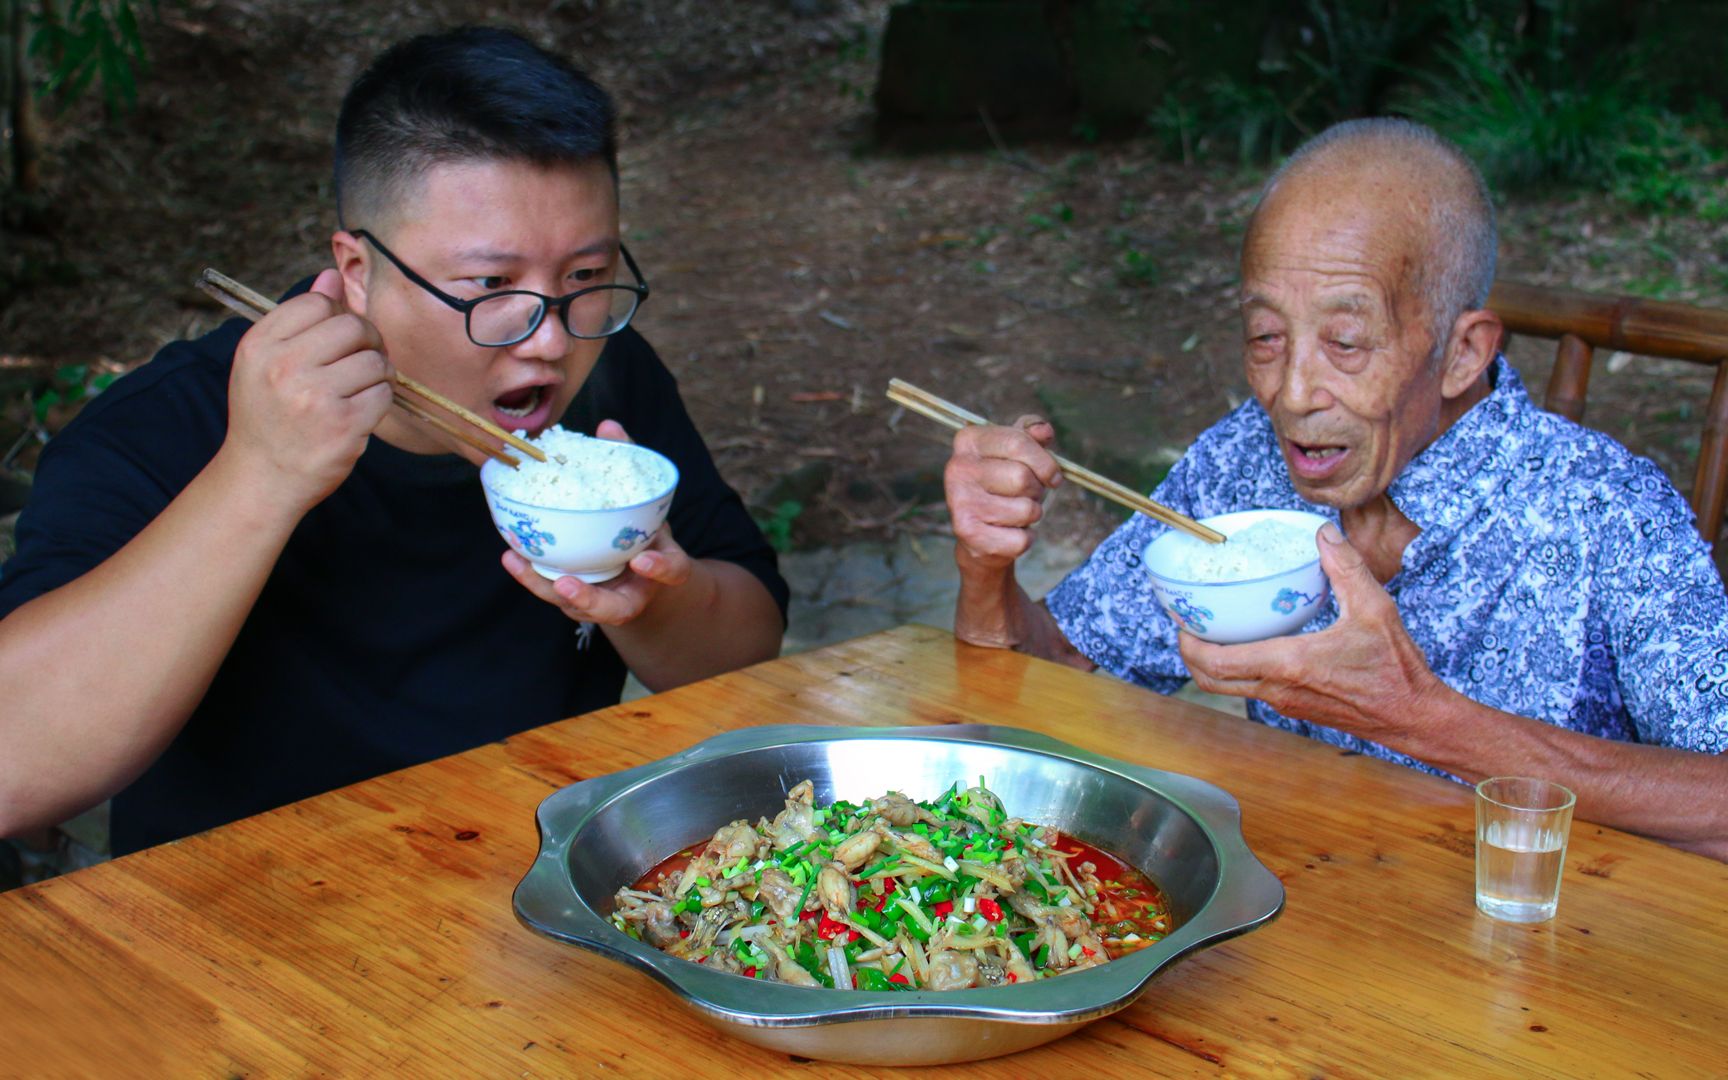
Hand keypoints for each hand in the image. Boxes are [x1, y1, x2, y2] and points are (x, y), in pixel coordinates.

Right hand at [222, 269, 393, 511]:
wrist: (262, 477)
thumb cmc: (268, 415)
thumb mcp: (265, 362)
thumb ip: (298, 319)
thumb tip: (332, 275)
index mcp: (260, 345)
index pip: (318, 303)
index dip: (338, 317)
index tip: (338, 339)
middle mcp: (283, 366)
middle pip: (353, 327)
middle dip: (367, 341)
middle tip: (361, 361)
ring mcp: (314, 396)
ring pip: (374, 361)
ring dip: (378, 374)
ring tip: (361, 389)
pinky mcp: (343, 424)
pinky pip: (384, 394)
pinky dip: (381, 401)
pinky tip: (362, 411)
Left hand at [501, 420, 697, 625]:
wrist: (645, 575)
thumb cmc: (645, 531)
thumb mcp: (646, 500)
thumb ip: (630, 465)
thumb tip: (608, 426)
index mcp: (662, 566)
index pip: (670, 570)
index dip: (659, 568)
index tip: (642, 560)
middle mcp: (633, 592)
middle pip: (615, 609)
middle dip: (589, 599)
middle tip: (565, 585)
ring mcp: (604, 601)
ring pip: (577, 605)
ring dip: (544, 586)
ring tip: (518, 562)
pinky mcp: (578, 600)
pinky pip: (553, 592)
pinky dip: (532, 575)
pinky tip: (510, 554)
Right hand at [944, 415, 1063, 572]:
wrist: (977, 533)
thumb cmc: (1003, 485)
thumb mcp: (1016, 453)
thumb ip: (1031, 434)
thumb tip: (1044, 431)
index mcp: (969, 441)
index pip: (1017, 442)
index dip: (1045, 462)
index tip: (1052, 476)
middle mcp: (958, 468)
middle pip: (1023, 477)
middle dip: (1037, 490)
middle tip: (1026, 495)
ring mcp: (961, 502)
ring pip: (1026, 510)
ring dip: (1031, 514)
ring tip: (1014, 513)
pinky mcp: (968, 534)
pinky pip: (1021, 539)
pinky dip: (1024, 539)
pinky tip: (1007, 532)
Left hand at [1178, 522, 1446, 738]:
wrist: (1414, 717)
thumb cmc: (1396, 669)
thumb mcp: (1374, 609)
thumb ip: (1345, 568)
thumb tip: (1324, 534)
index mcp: (1287, 665)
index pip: (1216, 662)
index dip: (1188, 643)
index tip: (1181, 621)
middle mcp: (1277, 689)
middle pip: (1211, 681)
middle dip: (1191, 655)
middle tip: (1189, 626)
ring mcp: (1285, 703)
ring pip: (1230, 688)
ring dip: (1214, 664)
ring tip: (1216, 631)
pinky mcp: (1296, 708)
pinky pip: (1253, 690)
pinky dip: (1240, 670)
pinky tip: (1255, 644)